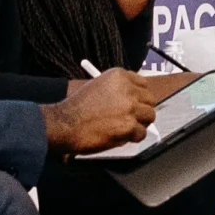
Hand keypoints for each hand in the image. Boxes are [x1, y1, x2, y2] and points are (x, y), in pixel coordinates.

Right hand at [44, 68, 162, 152]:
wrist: (65, 124)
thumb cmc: (76, 108)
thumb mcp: (97, 87)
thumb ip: (117, 91)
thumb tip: (134, 100)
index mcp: (119, 76)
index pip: (143, 83)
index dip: (139, 96)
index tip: (136, 102)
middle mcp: (127, 89)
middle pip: (150, 100)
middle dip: (142, 110)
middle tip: (132, 118)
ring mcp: (130, 107)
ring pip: (149, 116)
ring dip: (139, 124)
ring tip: (124, 128)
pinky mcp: (130, 125)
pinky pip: (141, 133)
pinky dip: (133, 137)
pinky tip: (119, 136)